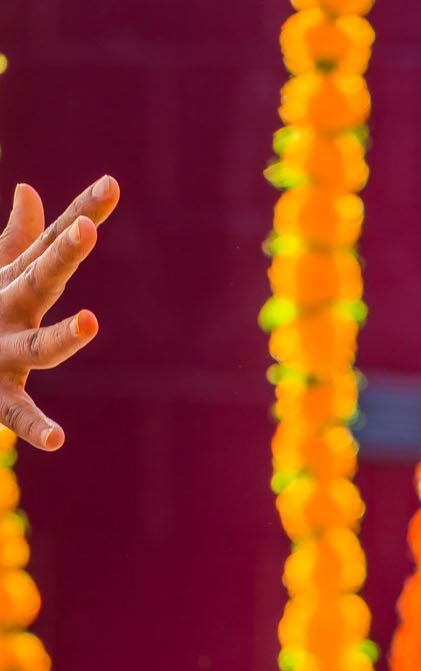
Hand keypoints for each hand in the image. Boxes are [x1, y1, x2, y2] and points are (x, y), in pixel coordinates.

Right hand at [0, 175, 119, 449]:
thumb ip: (19, 241)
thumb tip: (31, 193)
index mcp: (15, 284)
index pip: (53, 243)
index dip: (85, 212)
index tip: (113, 183)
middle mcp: (9, 311)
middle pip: (42, 279)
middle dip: (64, 254)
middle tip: (87, 230)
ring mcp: (2, 353)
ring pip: (39, 347)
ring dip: (65, 336)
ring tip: (91, 323)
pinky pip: (18, 414)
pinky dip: (36, 428)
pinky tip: (57, 441)